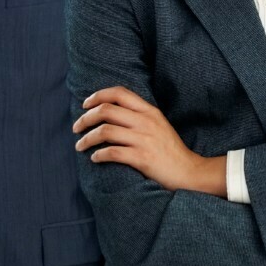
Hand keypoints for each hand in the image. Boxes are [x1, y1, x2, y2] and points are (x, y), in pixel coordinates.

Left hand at [74, 87, 224, 195]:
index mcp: (149, 111)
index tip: (85, 105)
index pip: (119, 93)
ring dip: (87, 138)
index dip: (98, 96)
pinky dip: (98, 155)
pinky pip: (112, 152)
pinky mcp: (142, 158)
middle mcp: (146, 122)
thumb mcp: (158, 124)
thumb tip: (109, 111)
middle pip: (106, 110)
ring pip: (105, 131)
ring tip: (80, 146)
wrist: (189, 172)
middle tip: (76, 128)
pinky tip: (94, 158)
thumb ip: (138, 115)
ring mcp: (144, 139)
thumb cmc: (170, 150)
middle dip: (85, 118)